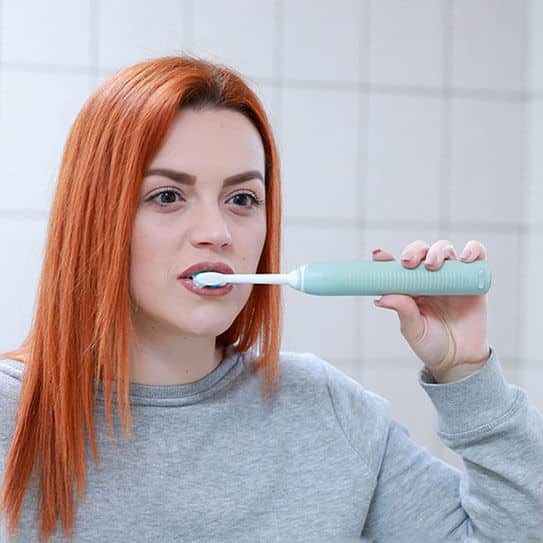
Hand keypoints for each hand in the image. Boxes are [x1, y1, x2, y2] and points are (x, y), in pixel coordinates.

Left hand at [372, 240, 490, 382]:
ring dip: (438, 250)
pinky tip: (467, 257)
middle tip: (409, 262)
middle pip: (421, 251)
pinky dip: (474, 250)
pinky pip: (476, 257)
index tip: (379, 255)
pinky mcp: (473, 279)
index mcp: (409, 287)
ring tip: (433, 265)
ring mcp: (451, 277)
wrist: (460, 360)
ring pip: (445, 250)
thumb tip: (382, 298)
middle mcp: (429, 278)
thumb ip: (403, 312)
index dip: (387, 258)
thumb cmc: (432, 344)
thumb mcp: (414, 330)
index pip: (397, 266)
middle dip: (414, 251)